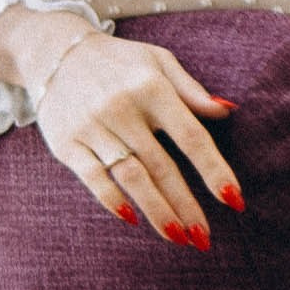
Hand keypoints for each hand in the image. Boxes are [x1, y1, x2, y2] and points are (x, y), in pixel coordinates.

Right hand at [34, 31, 241, 248]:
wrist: (55, 51)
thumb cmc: (120, 62)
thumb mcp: (159, 62)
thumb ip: (192, 91)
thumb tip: (227, 113)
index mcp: (152, 88)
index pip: (191, 137)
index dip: (214, 170)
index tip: (234, 199)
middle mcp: (122, 108)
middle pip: (162, 166)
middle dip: (186, 206)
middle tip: (204, 238)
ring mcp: (92, 127)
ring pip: (131, 177)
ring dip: (157, 211)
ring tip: (178, 237)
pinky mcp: (66, 143)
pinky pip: (92, 178)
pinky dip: (112, 200)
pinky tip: (132, 219)